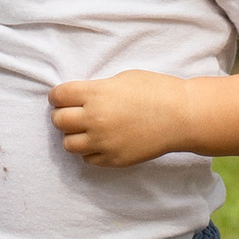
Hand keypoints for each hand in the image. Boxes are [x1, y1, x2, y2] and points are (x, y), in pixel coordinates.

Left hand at [48, 70, 184, 168]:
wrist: (181, 116)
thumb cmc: (155, 90)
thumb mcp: (122, 79)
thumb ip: (97, 89)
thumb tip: (80, 98)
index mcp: (95, 94)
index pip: (58, 96)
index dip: (58, 96)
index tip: (62, 98)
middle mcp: (94, 119)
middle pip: (58, 121)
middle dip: (62, 115)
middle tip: (72, 114)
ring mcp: (103, 142)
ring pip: (69, 144)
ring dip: (73, 136)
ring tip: (86, 131)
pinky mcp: (113, 159)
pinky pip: (87, 159)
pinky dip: (90, 151)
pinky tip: (101, 142)